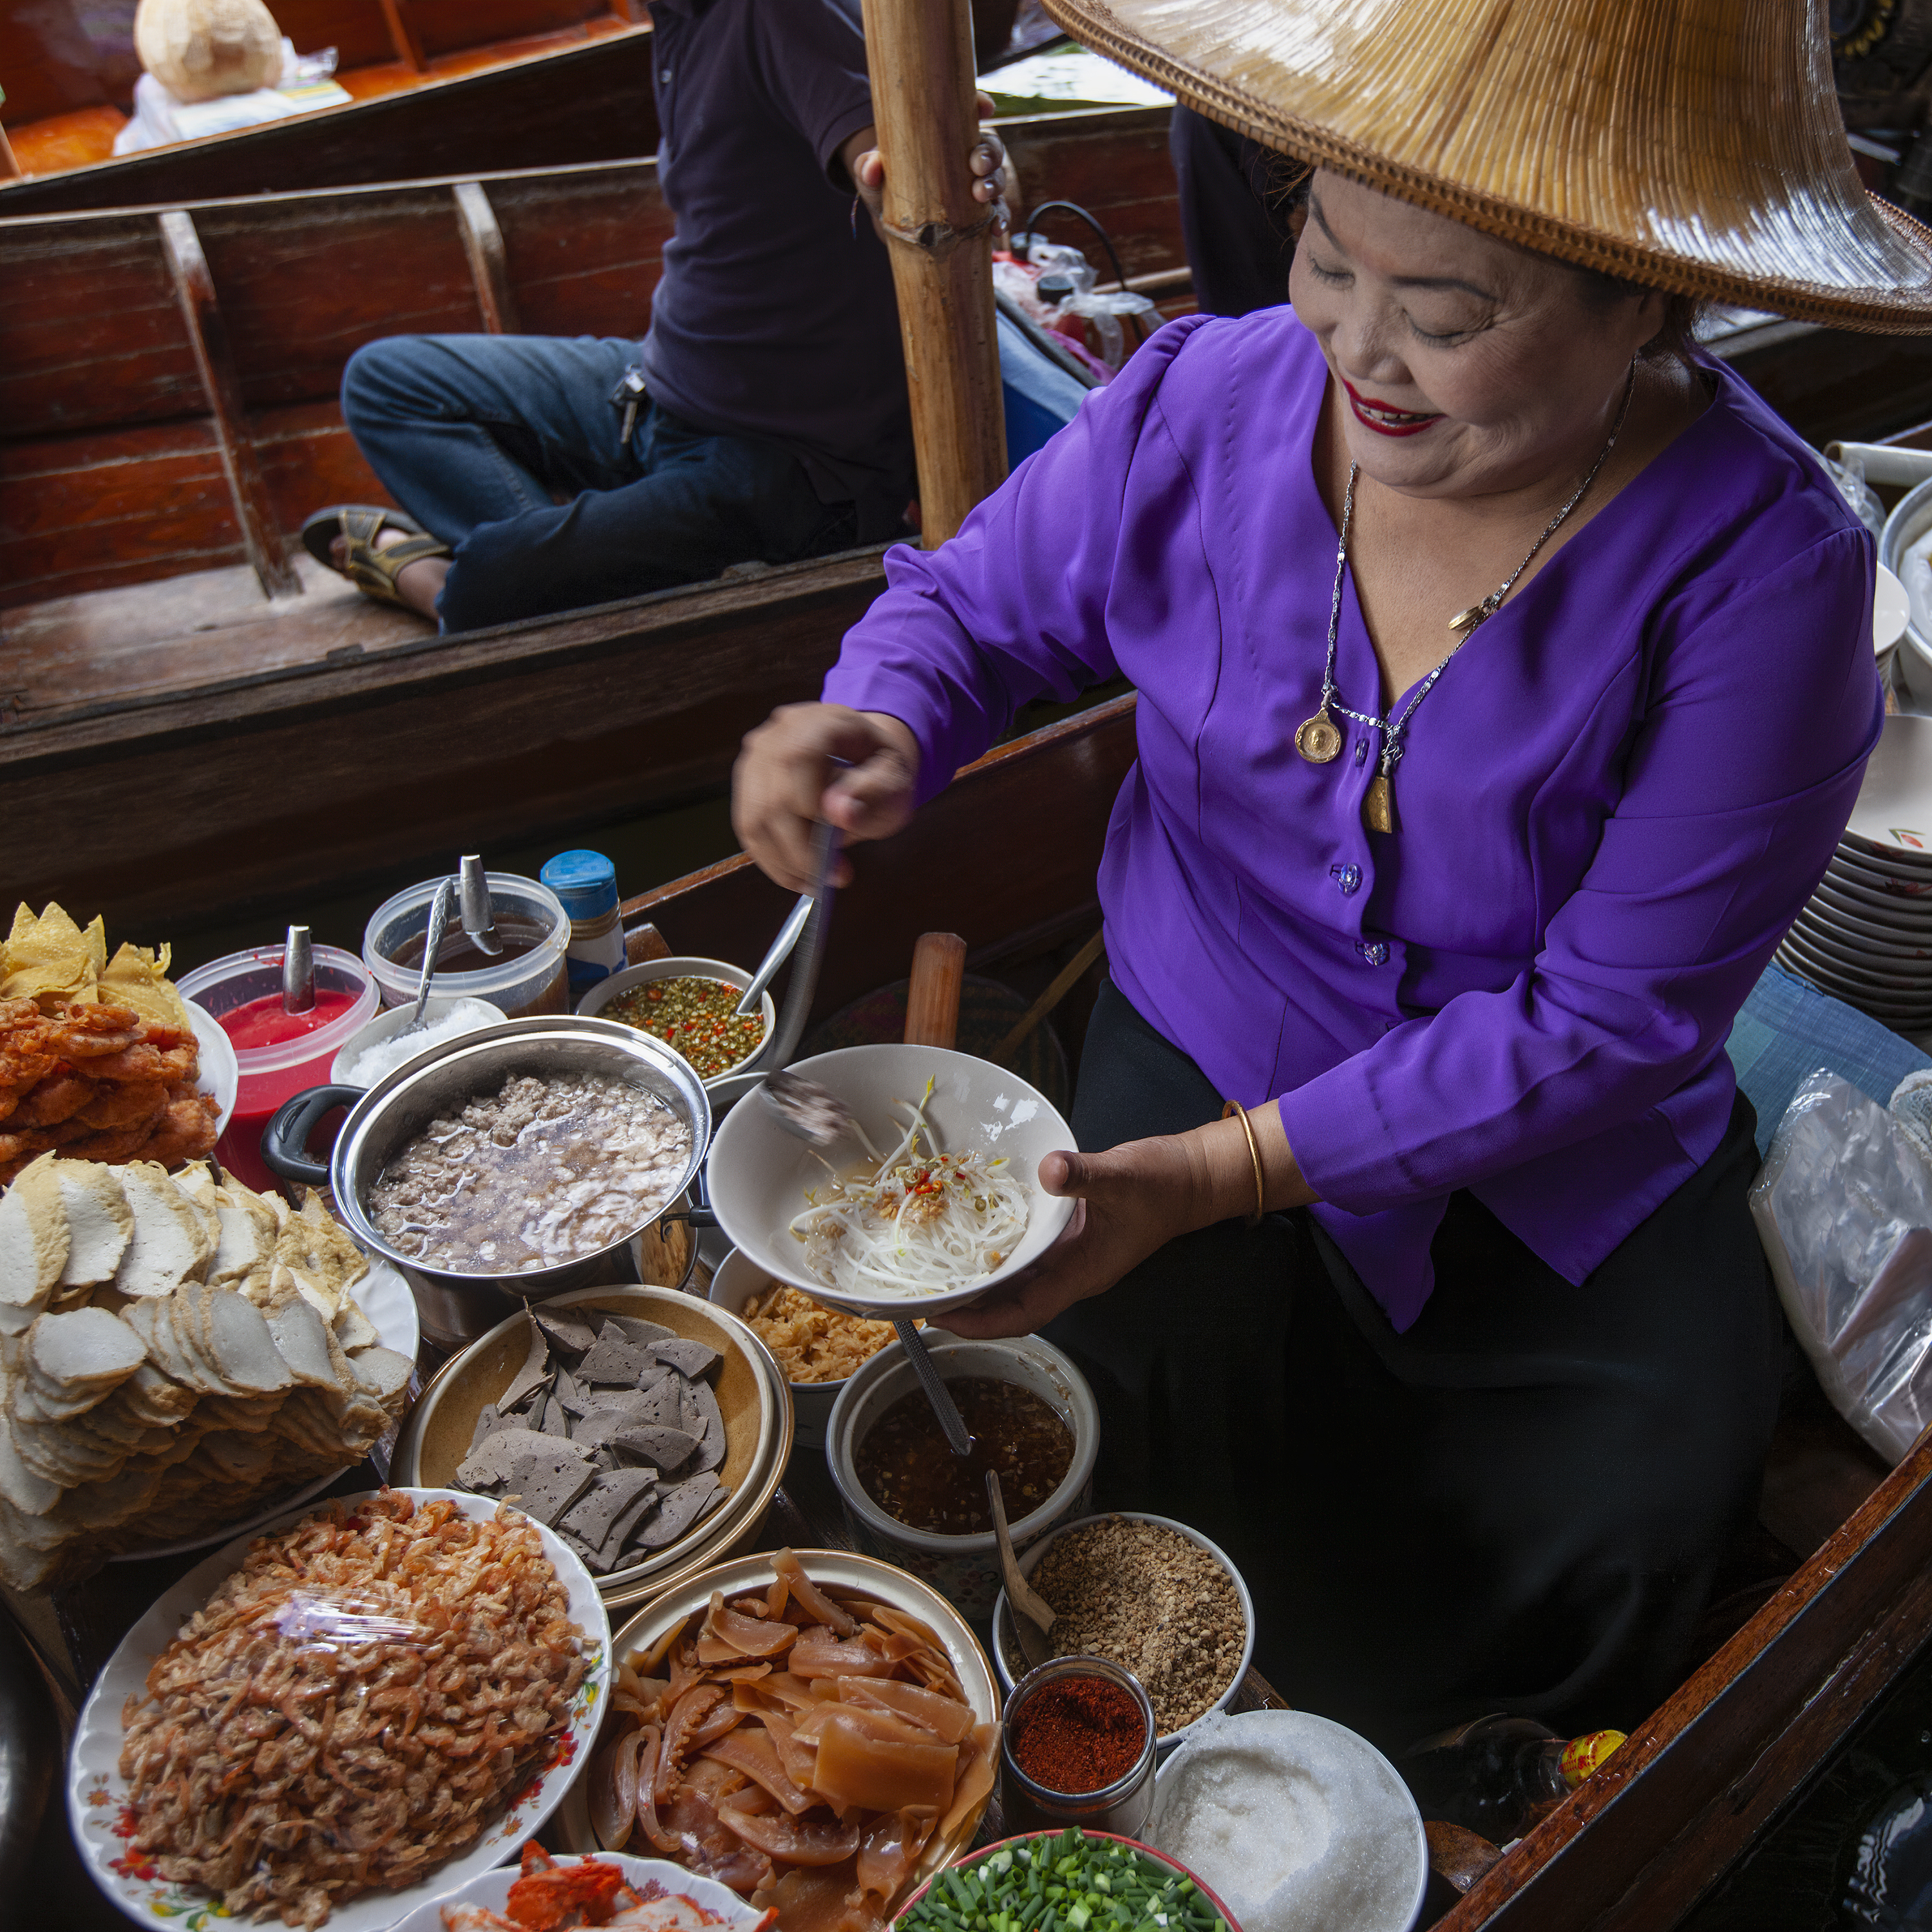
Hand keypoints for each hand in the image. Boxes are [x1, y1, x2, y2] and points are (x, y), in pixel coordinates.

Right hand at [732, 703, 919, 891]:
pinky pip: (747, 826)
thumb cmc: (881, 768)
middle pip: (769, 798)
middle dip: (799, 851)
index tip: (836, 850)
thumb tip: (838, 814)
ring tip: (814, 883)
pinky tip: (796, 873)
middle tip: (831, 880)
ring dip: (781, 862)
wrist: (864, 755)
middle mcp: (779, 731)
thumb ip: (872, 792)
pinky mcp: (746, 780)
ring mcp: (756, 754)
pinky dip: (770, 857)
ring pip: (752, 819)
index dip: (809, 809)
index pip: (797, 760)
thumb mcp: (894, 781)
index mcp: (821, 721)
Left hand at [840, 94, 1008, 230]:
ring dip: (995, 184)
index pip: (968, 112)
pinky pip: (998, 213)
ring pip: (997, 177)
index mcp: (946, 136)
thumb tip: (872, 166)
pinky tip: (995, 227)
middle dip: (989, 153)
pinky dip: (1000, 219)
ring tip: (981, 195)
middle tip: (976, 164)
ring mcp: (976, 185)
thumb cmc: (887, 188)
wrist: (894, 225)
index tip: (984, 108)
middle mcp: (966, 157)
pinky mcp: (980, 214)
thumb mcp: (873, 177)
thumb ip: (867, 168)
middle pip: (989, 145)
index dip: (980, 104)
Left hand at [938, 1137, 1213, 1339]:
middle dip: (968, 1307)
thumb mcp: (1124, 1176)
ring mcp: (1068, 1257)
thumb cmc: (1162, 1183)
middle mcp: (1070, 1272)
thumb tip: (1049, 1170)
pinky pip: (1024, 1255)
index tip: (941, 1319)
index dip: (982, 1322)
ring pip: (1015, 1282)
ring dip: (978, 1283)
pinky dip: (995, 1254)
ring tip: (933, 1274)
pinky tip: (969, 1239)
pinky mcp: (1066, 1237)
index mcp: (1082, 1273)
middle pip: (1011, 1305)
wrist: (1190, 1177)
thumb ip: (1086, 1175)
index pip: (1024, 1314)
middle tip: (919, 1296)